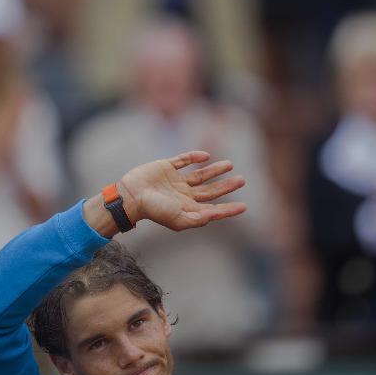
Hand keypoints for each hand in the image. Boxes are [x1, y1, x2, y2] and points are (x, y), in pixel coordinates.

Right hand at [120, 151, 245, 230]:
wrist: (131, 195)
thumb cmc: (155, 210)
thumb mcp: (179, 218)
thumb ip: (199, 218)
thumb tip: (216, 215)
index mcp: (187, 208)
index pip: (212, 208)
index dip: (228, 209)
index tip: (244, 206)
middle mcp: (183, 194)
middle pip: (210, 190)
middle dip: (226, 186)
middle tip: (243, 180)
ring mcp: (175, 180)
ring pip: (200, 174)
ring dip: (215, 170)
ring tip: (230, 165)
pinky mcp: (166, 167)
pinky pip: (183, 160)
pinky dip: (194, 157)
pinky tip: (206, 156)